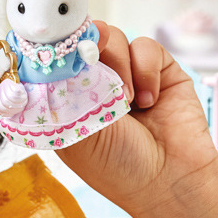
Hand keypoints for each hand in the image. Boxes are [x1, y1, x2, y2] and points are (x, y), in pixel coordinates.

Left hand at [54, 22, 217, 217]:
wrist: (171, 180)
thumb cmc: (118, 168)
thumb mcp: (75, 135)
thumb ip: (59, 95)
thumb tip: (46, 57)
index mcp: (70, 100)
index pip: (54, 60)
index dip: (52, 49)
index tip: (52, 48)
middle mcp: (97, 84)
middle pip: (81, 40)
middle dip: (85, 51)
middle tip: (92, 71)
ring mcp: (129, 75)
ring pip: (113, 37)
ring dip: (117, 64)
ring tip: (128, 101)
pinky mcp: (160, 71)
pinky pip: (145, 46)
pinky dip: (146, 69)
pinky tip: (149, 100)